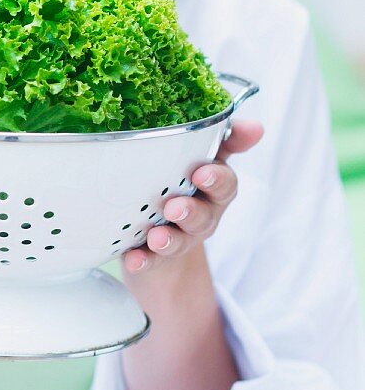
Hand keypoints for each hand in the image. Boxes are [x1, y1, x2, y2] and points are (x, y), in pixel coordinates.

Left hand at [122, 118, 264, 274]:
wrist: (164, 245)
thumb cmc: (184, 186)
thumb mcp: (203, 158)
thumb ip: (225, 139)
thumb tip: (256, 127)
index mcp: (212, 190)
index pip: (225, 184)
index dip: (216, 179)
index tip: (202, 173)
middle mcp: (200, 217)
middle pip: (204, 217)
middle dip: (191, 212)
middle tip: (174, 207)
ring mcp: (178, 239)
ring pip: (179, 241)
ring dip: (169, 239)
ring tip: (156, 237)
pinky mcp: (155, 258)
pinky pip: (151, 263)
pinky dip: (144, 261)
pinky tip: (134, 259)